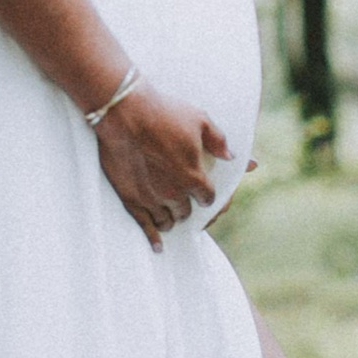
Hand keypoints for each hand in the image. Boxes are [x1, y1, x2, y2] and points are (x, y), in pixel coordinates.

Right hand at [95, 86, 230, 247]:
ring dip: (171, 218)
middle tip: (184, 200)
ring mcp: (152, 199)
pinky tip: (159, 246)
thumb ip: (219, 140)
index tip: (203, 192)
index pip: (208, 197)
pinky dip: (153, 238)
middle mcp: (175, 193)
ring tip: (170, 215)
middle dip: (187, 206)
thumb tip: (232, 156)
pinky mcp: (131, 199)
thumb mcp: (200, 120)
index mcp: (194, 176)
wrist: (124, 112)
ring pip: (167, 221)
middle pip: (186, 212)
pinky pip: (145, 226)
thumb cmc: (164, 113)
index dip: (207, 195)